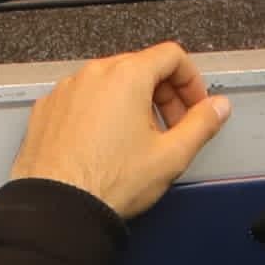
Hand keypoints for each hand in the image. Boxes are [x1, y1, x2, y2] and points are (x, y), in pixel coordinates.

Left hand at [6, 41, 229, 221]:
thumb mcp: (171, 156)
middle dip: (164, 95)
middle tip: (173, 128)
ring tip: (138, 142)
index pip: (171, 56)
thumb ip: (201, 124)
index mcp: (127, 76)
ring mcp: (66, 90)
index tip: (195, 106)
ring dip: (132, 103)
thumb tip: (217, 107)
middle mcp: (93, 74)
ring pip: (109, 83)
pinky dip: (99, 113)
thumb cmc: (108, 182)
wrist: (57, 208)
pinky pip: (82, 99)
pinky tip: (104, 146)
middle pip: (140, 67)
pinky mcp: (47, 110)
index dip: (191, 81)